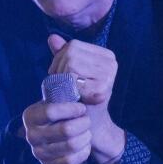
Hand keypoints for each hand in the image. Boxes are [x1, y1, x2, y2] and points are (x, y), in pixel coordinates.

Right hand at [21, 100, 91, 163]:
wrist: (74, 132)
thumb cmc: (71, 112)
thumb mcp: (74, 98)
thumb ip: (86, 93)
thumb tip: (100, 95)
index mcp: (31, 115)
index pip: (50, 112)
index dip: (71, 110)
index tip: (82, 108)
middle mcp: (30, 134)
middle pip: (65, 130)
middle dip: (83, 123)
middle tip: (86, 120)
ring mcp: (38, 152)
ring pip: (71, 145)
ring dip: (85, 136)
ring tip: (87, 131)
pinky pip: (71, 161)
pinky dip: (83, 151)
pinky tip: (84, 144)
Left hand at [47, 34, 124, 163]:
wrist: (90, 126)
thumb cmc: (78, 98)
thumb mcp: (70, 73)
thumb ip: (62, 55)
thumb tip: (51, 37)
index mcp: (106, 55)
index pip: (73, 46)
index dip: (60, 61)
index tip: (64, 78)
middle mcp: (111, 62)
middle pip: (70, 53)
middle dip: (59, 70)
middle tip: (64, 87)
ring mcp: (109, 74)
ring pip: (70, 64)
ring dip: (62, 80)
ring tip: (70, 92)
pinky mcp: (103, 88)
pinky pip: (72, 79)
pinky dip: (68, 90)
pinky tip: (75, 98)